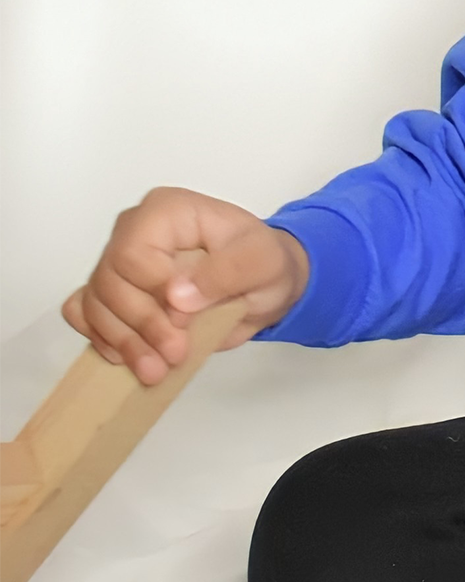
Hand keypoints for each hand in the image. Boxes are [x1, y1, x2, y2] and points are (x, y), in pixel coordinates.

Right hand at [61, 187, 309, 384]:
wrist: (262, 284)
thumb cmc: (263, 263)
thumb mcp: (263, 262)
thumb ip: (225, 272)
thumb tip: (175, 297)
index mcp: (168, 211)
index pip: (134, 252)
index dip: (153, 291)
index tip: (185, 320)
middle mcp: (134, 230)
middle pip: (110, 280)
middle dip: (141, 325)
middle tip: (175, 354)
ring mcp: (119, 261)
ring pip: (95, 302)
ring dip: (123, 342)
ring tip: (155, 370)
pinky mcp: (113, 291)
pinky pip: (84, 313)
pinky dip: (103, 338)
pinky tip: (130, 357)